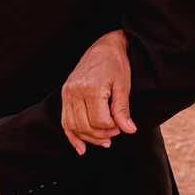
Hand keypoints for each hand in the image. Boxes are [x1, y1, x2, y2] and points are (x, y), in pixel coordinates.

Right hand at [61, 29, 136, 154]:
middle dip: (102, 135)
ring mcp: (67, 92)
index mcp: (90, 87)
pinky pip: (65, 120)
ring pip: (74, 126)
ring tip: (104, 141)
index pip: (100, 121)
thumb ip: (123, 110)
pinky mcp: (65, 94)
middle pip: (85, 126)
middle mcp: (75, 90)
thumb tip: (129, 130)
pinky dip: (72, 136)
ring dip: (89, 138)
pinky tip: (80, 148)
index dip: (113, 128)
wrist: (103, 47)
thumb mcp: (124, 86)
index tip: (121, 124)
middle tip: (115, 134)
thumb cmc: (116, 64)